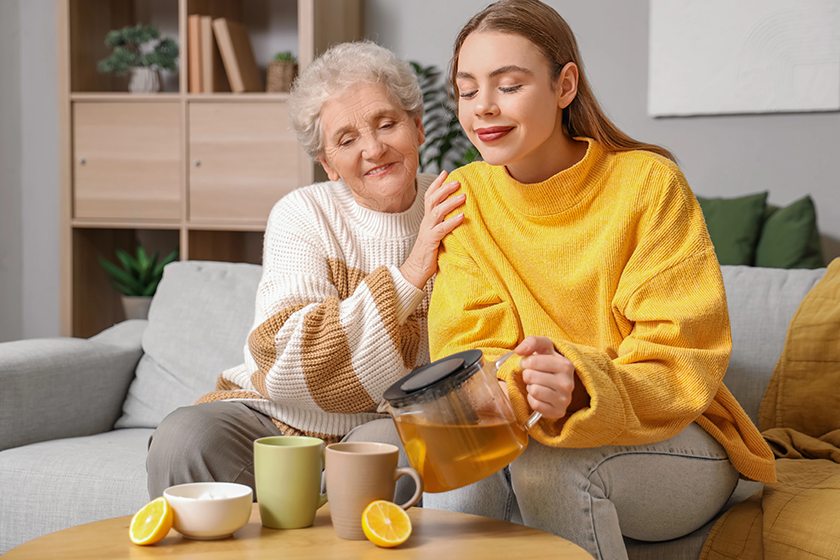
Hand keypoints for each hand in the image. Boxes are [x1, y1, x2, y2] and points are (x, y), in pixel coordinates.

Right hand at [400, 171, 464, 288]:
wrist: (415, 271)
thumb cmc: (429, 254)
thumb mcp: (436, 235)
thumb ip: (444, 223)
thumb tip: (460, 214)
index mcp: (427, 219)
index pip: (429, 196)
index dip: (436, 183)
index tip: (446, 172)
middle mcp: (426, 222)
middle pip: (432, 199)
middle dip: (444, 188)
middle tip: (458, 181)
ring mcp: (427, 231)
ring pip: (437, 211)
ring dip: (451, 202)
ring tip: (464, 196)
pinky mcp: (430, 242)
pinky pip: (441, 229)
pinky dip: (452, 222)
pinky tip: (462, 217)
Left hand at [515, 336, 575, 419]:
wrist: (555, 383)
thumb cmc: (547, 363)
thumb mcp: (543, 348)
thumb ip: (532, 342)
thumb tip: (519, 350)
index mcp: (566, 365)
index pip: (531, 361)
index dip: (525, 362)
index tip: (530, 364)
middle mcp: (568, 383)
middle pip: (530, 376)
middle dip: (528, 375)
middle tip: (535, 376)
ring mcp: (565, 399)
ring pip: (533, 390)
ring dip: (531, 387)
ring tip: (538, 384)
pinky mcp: (558, 412)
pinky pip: (535, 404)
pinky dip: (533, 400)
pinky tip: (540, 396)